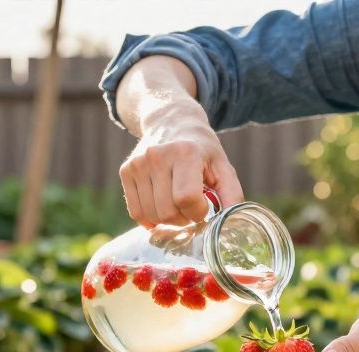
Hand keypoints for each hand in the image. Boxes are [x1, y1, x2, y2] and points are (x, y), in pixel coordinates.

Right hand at [119, 114, 243, 228]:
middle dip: (183, 220)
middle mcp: (157, 156)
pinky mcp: (126, 171)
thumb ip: (231, 194)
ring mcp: (138, 163)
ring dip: (168, 221)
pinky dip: (150, 219)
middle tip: (191, 210)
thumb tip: (232, 223)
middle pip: (167, 212)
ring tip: (177, 207)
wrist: (171, 122)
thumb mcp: (222, 165)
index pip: (186, 199)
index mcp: (185, 153)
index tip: (204, 207)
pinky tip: (162, 209)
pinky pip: (136, 212)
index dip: (198, 212)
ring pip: (151, 215)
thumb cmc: (201, 149)